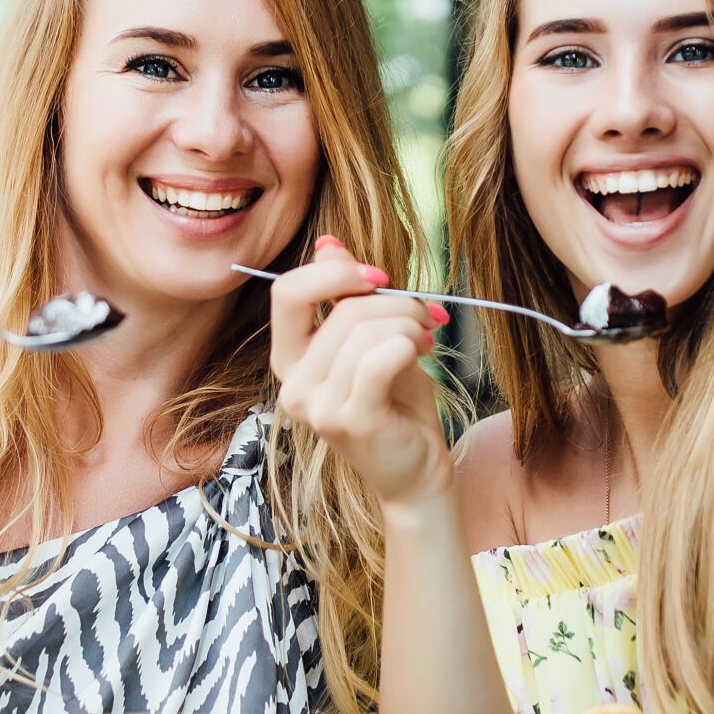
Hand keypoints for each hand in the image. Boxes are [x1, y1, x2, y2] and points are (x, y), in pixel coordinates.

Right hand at [269, 234, 452, 511]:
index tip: (380, 276)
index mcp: (290, 359)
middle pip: (341, 308)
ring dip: (409, 325)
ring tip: (425, 341)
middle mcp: (293, 384)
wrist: (417, 469)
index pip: (288, 292)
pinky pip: (380, 357)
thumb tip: (329, 244)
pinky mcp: (350, 420)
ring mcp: (317, 407)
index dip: (336, 272)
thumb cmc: (396, 401)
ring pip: (366, 330)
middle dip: (395, 302)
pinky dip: (409, 345)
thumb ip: (345, 295)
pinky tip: (422, 355)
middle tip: (425, 316)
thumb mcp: (370, 338)